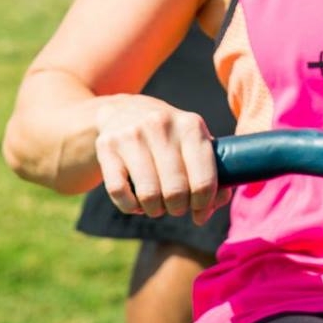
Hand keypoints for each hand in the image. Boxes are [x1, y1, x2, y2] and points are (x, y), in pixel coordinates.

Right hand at [94, 96, 227, 225]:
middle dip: (178, 208)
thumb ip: (213, 172)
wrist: (124, 110)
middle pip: (175, 192)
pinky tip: (136, 201)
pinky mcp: (107, 146)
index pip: (203, 180)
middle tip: (176, 206)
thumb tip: (214, 205)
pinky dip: (130, 206)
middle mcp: (161, 125)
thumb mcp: (193, 143)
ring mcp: (132, 134)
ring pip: (148, 195)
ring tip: (157, 205)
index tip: (199, 212)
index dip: (203, 205)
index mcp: (190, 125)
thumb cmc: (169, 136)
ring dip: (155, 210)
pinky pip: (119, 193)